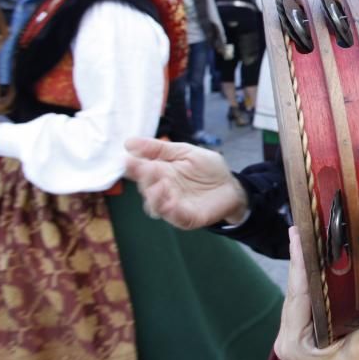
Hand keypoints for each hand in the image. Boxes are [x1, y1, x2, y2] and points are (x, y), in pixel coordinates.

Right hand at [124, 137, 247, 228]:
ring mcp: (172, 205)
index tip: (127, 159)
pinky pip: (175, 216)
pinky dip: (171, 211)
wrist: (231, 185)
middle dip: (145, 179)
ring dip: (155, 197)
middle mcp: (161, 190)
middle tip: (147, 169)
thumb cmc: (206, 168)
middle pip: (146, 187)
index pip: (140, 169)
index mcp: (159, 172)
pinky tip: (170, 203)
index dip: (133, 165)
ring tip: (160, 186)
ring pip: (156, 205)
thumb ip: (159, 148)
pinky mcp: (186, 217)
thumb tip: (129, 142)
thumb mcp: (184, 152)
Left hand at [275, 227, 358, 359]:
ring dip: (301, 271)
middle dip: (298, 261)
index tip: (300, 239)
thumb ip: (354, 316)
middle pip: (293, 292)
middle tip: (299, 230)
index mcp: (296, 342)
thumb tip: (354, 288)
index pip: (299, 295)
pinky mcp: (298, 338)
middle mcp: (286, 339)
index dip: (301, 265)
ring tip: (304, 242)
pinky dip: (306, 285)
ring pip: (296, 297)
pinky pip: (301, 306)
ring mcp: (290, 339)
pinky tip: (311, 270)